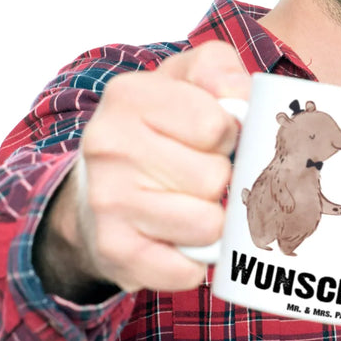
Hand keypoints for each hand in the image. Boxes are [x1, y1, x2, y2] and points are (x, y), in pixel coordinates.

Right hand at [35, 41, 249, 297]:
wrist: (98, 190)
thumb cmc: (159, 130)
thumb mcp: (187, 81)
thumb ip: (220, 70)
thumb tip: (242, 96)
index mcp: (129, 95)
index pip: (218, 125)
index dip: (227, 136)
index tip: (209, 138)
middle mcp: (108, 145)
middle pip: (215, 177)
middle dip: (219, 179)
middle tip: (194, 173)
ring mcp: (107, 201)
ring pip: (208, 225)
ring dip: (211, 221)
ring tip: (187, 204)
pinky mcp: (114, 251)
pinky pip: (188, 270)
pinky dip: (194, 261)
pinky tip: (176, 239)